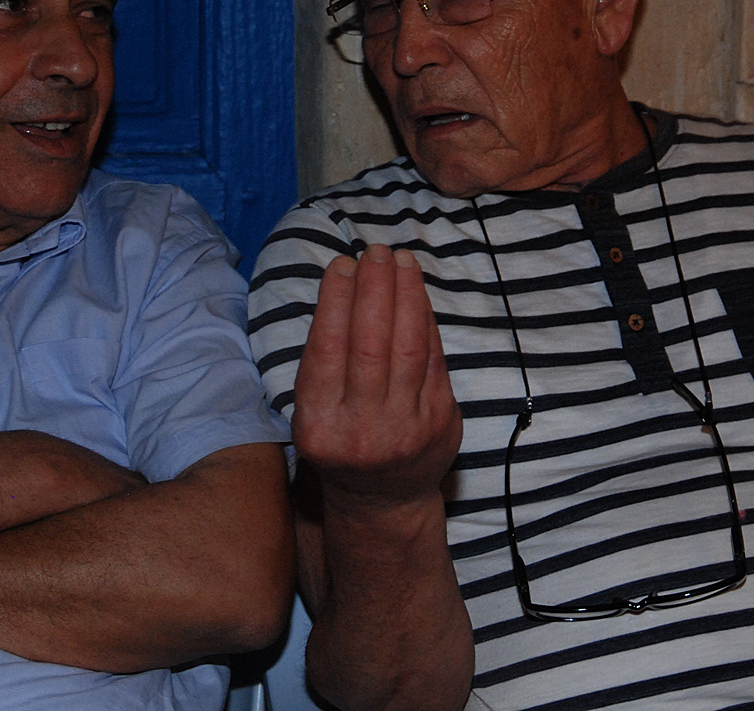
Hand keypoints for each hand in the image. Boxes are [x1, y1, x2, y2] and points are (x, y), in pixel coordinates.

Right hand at [291, 245, 461, 507]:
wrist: (382, 502)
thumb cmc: (341, 440)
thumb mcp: (313, 412)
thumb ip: (323, 361)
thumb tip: (346, 286)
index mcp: (319, 425)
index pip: (327, 350)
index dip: (336, 301)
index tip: (341, 264)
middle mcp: (362, 429)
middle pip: (371, 344)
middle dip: (374, 289)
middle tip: (376, 251)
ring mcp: (406, 429)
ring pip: (409, 348)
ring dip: (406, 295)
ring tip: (400, 260)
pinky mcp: (441, 425)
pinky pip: (435, 360)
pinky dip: (426, 321)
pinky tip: (417, 293)